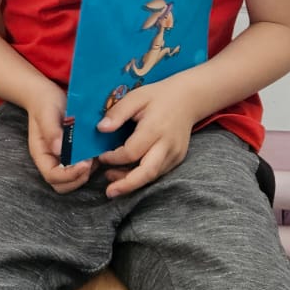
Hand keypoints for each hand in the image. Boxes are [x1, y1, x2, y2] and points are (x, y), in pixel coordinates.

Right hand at [26, 85, 92, 192]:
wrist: (48, 94)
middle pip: (62, 185)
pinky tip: (97, 151)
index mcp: (42, 154)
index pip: (53, 177)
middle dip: (78, 178)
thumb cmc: (45, 103)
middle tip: (90, 161)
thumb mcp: (47, 113)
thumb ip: (52, 131)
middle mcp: (51, 161)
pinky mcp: (73, 155)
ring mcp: (62, 159)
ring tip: (95, 155)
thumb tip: (59, 150)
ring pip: (73, 180)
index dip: (70, 175)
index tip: (85, 163)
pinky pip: (82, 169)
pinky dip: (92, 165)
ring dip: (86, 173)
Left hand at [93, 79, 201, 197]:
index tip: (101, 155)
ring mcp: (175, 154)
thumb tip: (101, 129)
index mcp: (155, 128)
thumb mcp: (136, 97)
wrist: (188, 99)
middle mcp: (167, 145)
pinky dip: (142, 176)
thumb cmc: (158, 96)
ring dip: (132, 182)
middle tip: (109, 192)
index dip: (114, 158)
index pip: (132, 152)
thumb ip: (118, 113)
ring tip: (112, 178)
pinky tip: (127, 173)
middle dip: (127, 185)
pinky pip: (158, 172)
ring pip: (152, 176)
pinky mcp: (177, 159)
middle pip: (147, 173)